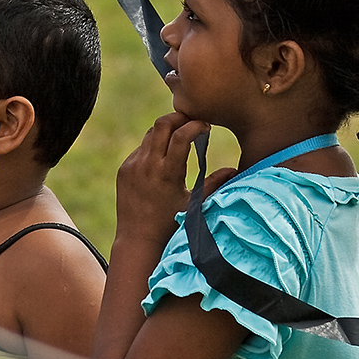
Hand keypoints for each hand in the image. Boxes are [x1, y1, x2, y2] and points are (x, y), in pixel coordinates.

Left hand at [114, 113, 211, 244]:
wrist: (138, 240)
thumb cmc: (171, 225)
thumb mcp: (195, 204)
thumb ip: (214, 183)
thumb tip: (234, 169)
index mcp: (168, 173)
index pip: (181, 135)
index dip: (196, 124)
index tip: (206, 127)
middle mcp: (147, 165)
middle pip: (162, 123)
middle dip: (179, 118)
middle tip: (191, 123)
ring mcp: (133, 165)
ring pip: (150, 134)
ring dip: (166, 132)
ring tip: (179, 141)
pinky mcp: (124, 169)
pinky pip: (140, 149)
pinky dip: (154, 148)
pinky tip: (163, 161)